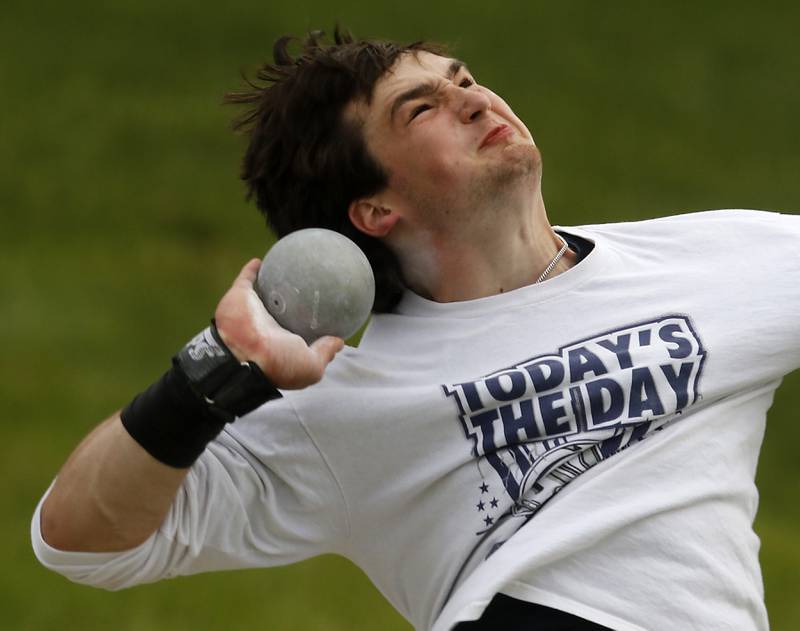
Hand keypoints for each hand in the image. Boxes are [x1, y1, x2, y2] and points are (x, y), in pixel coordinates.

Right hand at [214, 259, 343, 389]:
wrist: (245, 353)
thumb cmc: (280, 363)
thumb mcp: (311, 365)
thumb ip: (325, 352)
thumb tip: (339, 341)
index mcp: (281, 343)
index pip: (294, 334)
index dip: (305, 327)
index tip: (320, 316)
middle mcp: (266, 327)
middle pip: (279, 312)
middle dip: (289, 303)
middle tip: (306, 289)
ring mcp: (253, 311)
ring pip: (262, 294)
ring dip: (270, 284)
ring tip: (286, 272)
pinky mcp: (240, 297)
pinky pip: (246, 279)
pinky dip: (252, 270)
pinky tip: (261, 260)